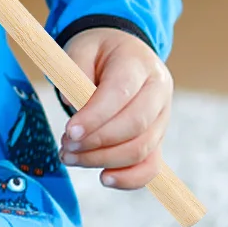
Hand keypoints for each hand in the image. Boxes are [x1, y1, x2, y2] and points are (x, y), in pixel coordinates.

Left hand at [59, 28, 171, 189]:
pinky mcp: (157, 138)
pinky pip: (152, 166)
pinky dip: (130, 179)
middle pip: (135, 126)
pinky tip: (104, 178)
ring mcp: (161, 117)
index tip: (69, 132)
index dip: (95, 117)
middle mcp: (158, 91)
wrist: (122, 53)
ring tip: (71, 157)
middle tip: (66, 147)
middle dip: (97, 142)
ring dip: (104, 160)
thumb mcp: (81, 47)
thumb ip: (74, 69)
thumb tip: (70, 102)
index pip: (121, 94)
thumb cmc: (97, 52)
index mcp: (139, 63)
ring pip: (142, 149)